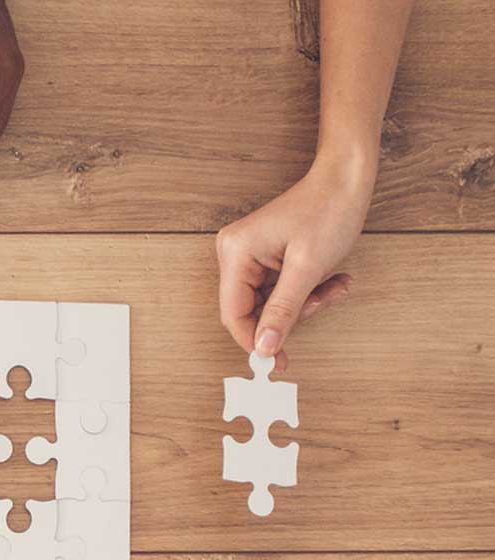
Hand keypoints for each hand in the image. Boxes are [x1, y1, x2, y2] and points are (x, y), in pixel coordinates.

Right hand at [215, 157, 368, 369]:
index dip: (254, 340)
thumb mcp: (308, 268)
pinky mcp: (265, 255)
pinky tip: (330, 279)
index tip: (277, 360)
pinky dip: (307, 291)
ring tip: (334, 286)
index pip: (233, 313)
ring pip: (269, 302)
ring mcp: (249, 254)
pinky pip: (279, 288)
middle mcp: (235, 253)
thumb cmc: (328, 211)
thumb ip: (283, 311)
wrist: (346, 179)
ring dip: (305, 302)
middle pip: (252, 309)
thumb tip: (264, 347)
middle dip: (291, 314)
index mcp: (236, 253)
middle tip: (322, 304)